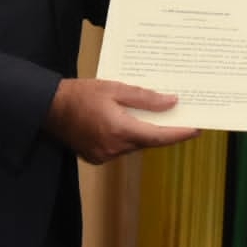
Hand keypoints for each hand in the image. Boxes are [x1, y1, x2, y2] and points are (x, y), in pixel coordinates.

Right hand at [45, 78, 198, 163]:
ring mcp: (104, 155)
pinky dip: (128, 137)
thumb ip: (145, 98)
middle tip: (178, 117)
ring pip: (134, 145)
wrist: (49, 108)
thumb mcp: (115, 89)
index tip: (197, 128)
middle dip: (162, 130)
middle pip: (148, 141)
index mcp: (120, 130)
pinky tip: (127, 123)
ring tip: (150, 115)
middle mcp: (114, 148)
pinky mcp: (96, 157)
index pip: (159, 137)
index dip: (180, 133)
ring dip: (143, 132)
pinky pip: (121, 148)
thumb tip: (170, 103)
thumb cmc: (80, 94)